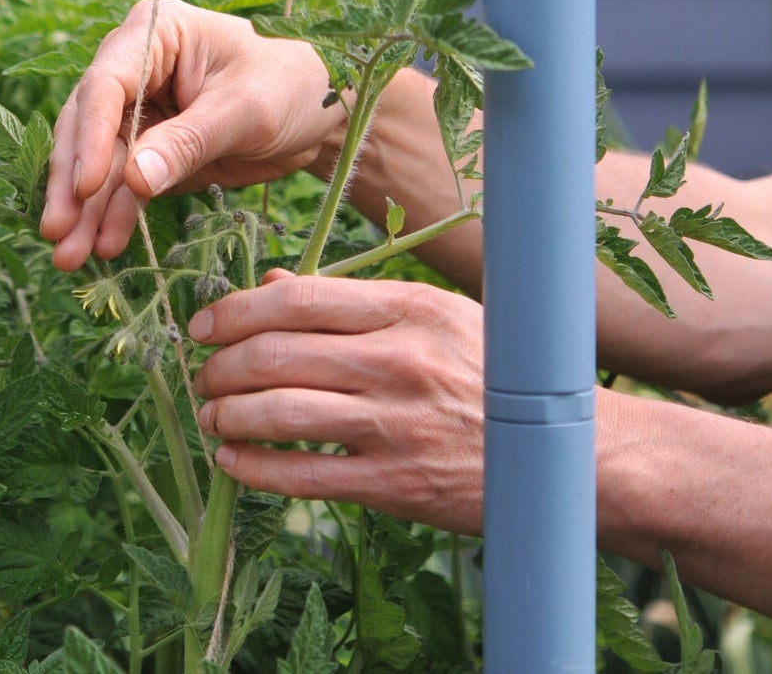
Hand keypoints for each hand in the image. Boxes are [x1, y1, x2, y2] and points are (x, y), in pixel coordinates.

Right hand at [40, 0, 344, 270]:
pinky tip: (104, 248)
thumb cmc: (292, 86)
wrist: (325, 114)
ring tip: (70, 257)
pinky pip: (121, 186)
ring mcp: (138, 110)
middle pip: (87, 124)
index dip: (91, 137)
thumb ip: (189, 142)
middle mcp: (134, 66)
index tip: (87, 186)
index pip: (106, 84)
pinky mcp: (149, 150)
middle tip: (57, 233)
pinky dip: (112, 217)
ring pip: (97, 162)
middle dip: (73, 182)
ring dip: (84, 210)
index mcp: (155, 32)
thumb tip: (133, 180)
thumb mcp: (246, 111)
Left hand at [192, 268, 484, 534]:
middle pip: (276, 355)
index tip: (203, 325)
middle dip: (220, 366)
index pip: (298, 300)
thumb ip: (350, 300)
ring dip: (228, 415)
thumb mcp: (433, 314)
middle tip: (203, 375)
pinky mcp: (397, 485)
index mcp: (407, 309)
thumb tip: (271, 284)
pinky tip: (232, 461)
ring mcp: (396, 426)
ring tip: (210, 416)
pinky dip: (256, 468)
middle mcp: (398, 362)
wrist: (568, 455)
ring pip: (280, 414)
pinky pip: (306, 477)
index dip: (235, 311)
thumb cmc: (494, 371)